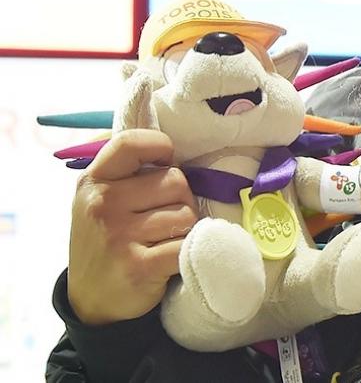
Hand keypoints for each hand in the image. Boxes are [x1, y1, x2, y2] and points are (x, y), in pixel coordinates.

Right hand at [68, 129, 197, 324]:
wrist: (91, 299)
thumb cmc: (106, 239)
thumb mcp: (99, 198)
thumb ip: (126, 169)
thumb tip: (165, 140)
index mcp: (93, 181)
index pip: (130, 143)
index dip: (159, 145)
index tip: (165, 160)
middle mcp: (102, 204)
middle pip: (176, 180)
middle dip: (181, 199)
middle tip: (165, 218)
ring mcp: (119, 235)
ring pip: (187, 213)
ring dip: (187, 228)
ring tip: (165, 239)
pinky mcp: (139, 265)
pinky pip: (187, 244)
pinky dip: (189, 251)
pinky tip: (172, 258)